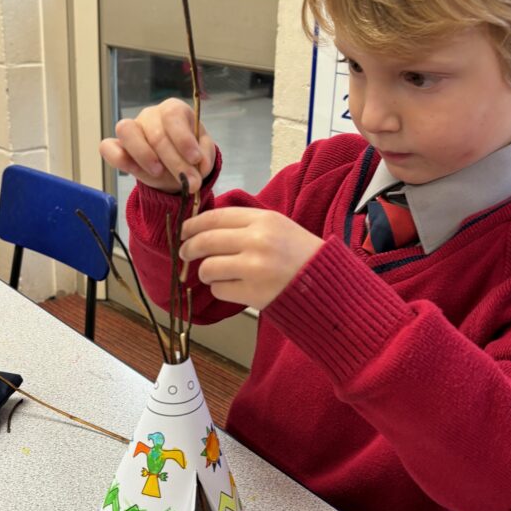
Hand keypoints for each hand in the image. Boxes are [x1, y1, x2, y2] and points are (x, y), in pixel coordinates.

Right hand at [99, 98, 215, 194]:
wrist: (174, 170)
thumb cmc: (188, 155)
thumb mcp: (203, 155)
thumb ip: (204, 156)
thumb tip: (200, 164)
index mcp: (173, 110)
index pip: (173, 116)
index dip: (184, 139)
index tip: (195, 160)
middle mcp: (150, 115)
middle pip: (156, 133)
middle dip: (174, 162)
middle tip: (190, 183)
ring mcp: (131, 129)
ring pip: (127, 131)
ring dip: (144, 155)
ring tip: (158, 173)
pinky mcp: (116, 146)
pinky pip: (107, 147)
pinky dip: (118, 159)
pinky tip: (135, 171)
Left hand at [179, 207, 324, 309]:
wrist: (326, 285)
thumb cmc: (300, 255)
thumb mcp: (277, 226)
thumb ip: (245, 224)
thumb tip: (204, 226)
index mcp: (263, 220)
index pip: (214, 217)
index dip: (192, 224)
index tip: (183, 231)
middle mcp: (257, 240)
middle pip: (205, 241)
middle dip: (188, 248)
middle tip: (184, 253)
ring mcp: (254, 268)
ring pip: (208, 267)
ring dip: (204, 272)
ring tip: (212, 274)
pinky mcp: (253, 293)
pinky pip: (219, 290)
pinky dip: (220, 289)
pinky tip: (231, 287)